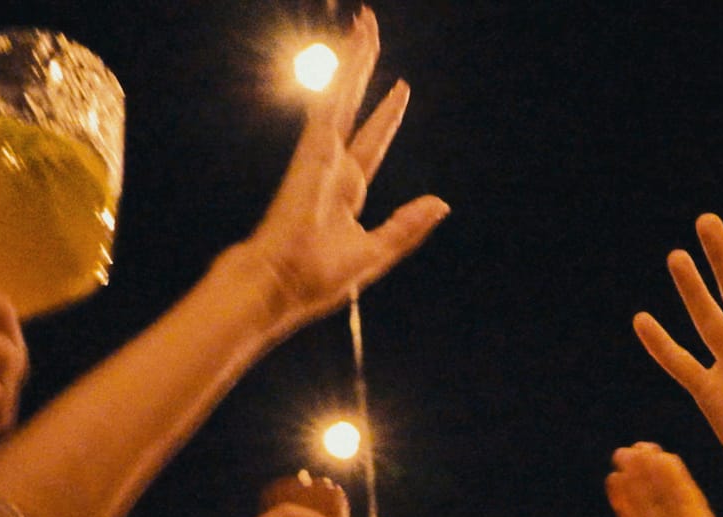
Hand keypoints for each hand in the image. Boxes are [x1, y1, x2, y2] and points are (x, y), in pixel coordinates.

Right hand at [239, 8, 449, 328]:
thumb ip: (408, 225)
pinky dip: (343, 78)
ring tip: (366, 24)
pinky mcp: (312, 152)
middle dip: (365, 72)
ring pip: (341, 95)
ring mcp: (319, 154)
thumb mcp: (377, 251)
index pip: (372, 142)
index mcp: (347, 189)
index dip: (386, 116)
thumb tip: (442, 203)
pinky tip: (354, 51)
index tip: (400, 90)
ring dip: (355, 60)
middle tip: (371, 34)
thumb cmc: (317, 278)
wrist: (281, 284)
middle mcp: (332, 165)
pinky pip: (330, 104)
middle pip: (355, 107)